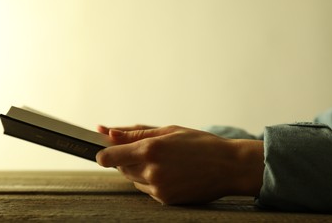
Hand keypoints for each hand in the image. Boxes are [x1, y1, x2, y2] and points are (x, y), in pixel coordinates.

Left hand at [96, 125, 263, 204]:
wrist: (228, 167)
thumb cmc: (200, 143)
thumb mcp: (168, 131)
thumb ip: (135, 132)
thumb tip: (108, 131)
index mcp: (150, 149)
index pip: (109, 157)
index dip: (103, 153)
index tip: (105, 150)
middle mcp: (151, 170)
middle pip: (120, 167)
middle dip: (126, 158)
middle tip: (147, 150)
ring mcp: (158, 188)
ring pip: (133, 179)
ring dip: (139, 169)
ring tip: (164, 160)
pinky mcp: (165, 200)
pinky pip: (146, 189)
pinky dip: (151, 180)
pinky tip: (170, 172)